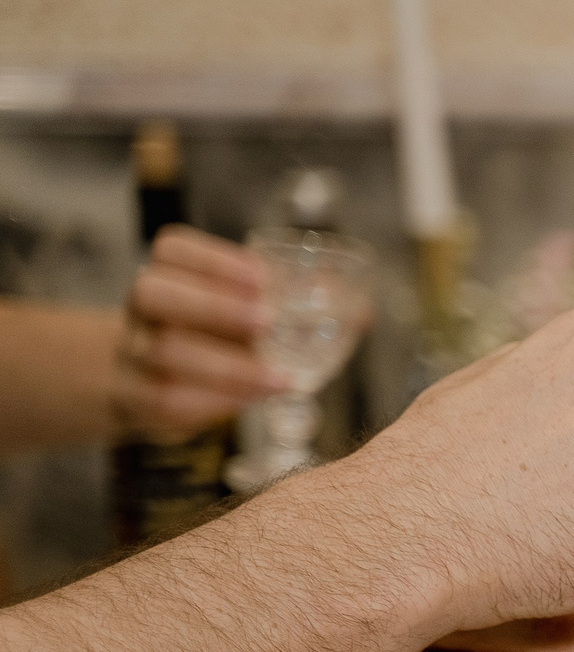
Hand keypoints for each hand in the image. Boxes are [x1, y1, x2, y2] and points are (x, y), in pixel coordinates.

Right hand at [110, 228, 286, 440]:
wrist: (148, 380)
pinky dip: (213, 401)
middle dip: (213, 305)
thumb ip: (294, 307)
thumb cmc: (212, 338)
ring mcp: (132, 351)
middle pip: (153, 293)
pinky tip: (251, 401)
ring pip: (162, 351)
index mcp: (169, 273)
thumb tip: (362, 312)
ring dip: (226, 366)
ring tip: (277, 378)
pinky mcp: (136, 396)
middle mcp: (144, 307)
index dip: (213, 259)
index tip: (262, 276)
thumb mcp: (244, 314)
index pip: (172, 249)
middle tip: (267, 322)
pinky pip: (165, 399)